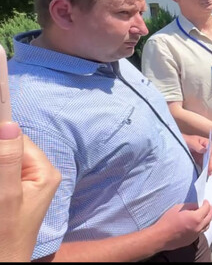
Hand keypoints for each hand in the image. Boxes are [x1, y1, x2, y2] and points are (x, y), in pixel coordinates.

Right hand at [0, 124, 60, 260]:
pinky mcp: (12, 192)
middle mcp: (38, 174)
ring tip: (1, 199)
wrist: (3, 263)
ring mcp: (24, 183)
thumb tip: (8, 124)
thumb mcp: (6, 196)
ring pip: (2, 160)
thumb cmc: (5, 235)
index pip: (17, 138)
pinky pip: (3, 173)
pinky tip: (0, 200)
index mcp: (44, 171)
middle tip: (0, 188)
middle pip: (6, 148)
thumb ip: (7, 160)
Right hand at [153, 201, 211, 251]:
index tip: (205, 201)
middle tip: (208, 207)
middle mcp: (198, 227)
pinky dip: (201, 226)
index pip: (206, 209)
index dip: (207, 204)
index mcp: (196, 218)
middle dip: (210, 211)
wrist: (160, 236)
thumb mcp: (179, 208)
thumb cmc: (168, 221)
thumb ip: (190, 206)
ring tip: (204, 215)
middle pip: (209, 218)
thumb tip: (197, 207)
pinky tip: (196, 223)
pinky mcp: (191, 240)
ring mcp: (196, 235)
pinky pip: (200, 232)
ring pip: (206, 226)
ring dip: (207, 219)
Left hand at [184, 134, 211, 175]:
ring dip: (208, 167)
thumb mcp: (191, 141)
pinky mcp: (199, 160)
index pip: (210, 150)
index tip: (208, 162)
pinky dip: (204, 169)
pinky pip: (203, 165)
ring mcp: (203, 155)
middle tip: (209, 170)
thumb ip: (197, 146)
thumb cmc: (185, 140)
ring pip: (207, 162)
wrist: (178, 143)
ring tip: (208, 173)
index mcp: (206, 143)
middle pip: (210, 157)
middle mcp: (206, 149)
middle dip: (210, 164)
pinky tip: (204, 173)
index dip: (210, 156)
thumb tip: (204, 150)